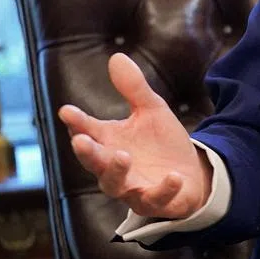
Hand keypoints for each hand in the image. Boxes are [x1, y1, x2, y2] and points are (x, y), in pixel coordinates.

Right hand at [57, 54, 211, 218]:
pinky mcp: (157, 201)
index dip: (77, 122)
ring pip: (116, 185)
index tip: (67, 111)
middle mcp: (115, 168)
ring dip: (117, 171)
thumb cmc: (162, 143)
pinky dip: (164, 189)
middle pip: (95, 162)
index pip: (87, 131)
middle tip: (81, 141)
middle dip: (88, 152)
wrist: (192, 173)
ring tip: (122, 155)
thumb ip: (134, 88)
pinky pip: (156, 198)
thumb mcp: (151, 110)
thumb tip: (117, 57)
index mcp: (110, 142)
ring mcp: (134, 187)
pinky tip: (173, 176)